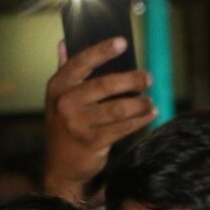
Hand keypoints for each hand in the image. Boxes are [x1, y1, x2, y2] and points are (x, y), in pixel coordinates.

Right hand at [43, 38, 156, 202]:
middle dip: (131, 80)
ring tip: (151, 101)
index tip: (122, 42)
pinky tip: (150, 115)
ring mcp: (79, 124)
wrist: (60, 167)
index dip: (102, 51)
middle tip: (148, 78)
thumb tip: (64, 42)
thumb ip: (64, 70)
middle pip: (104, 85)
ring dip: (140, 104)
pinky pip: (123, 127)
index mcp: (58, 87)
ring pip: (117, 108)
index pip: (81, 63)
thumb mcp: (57, 98)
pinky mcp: (93, 141)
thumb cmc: (64, 126)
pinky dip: (140, 120)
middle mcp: (66, 103)